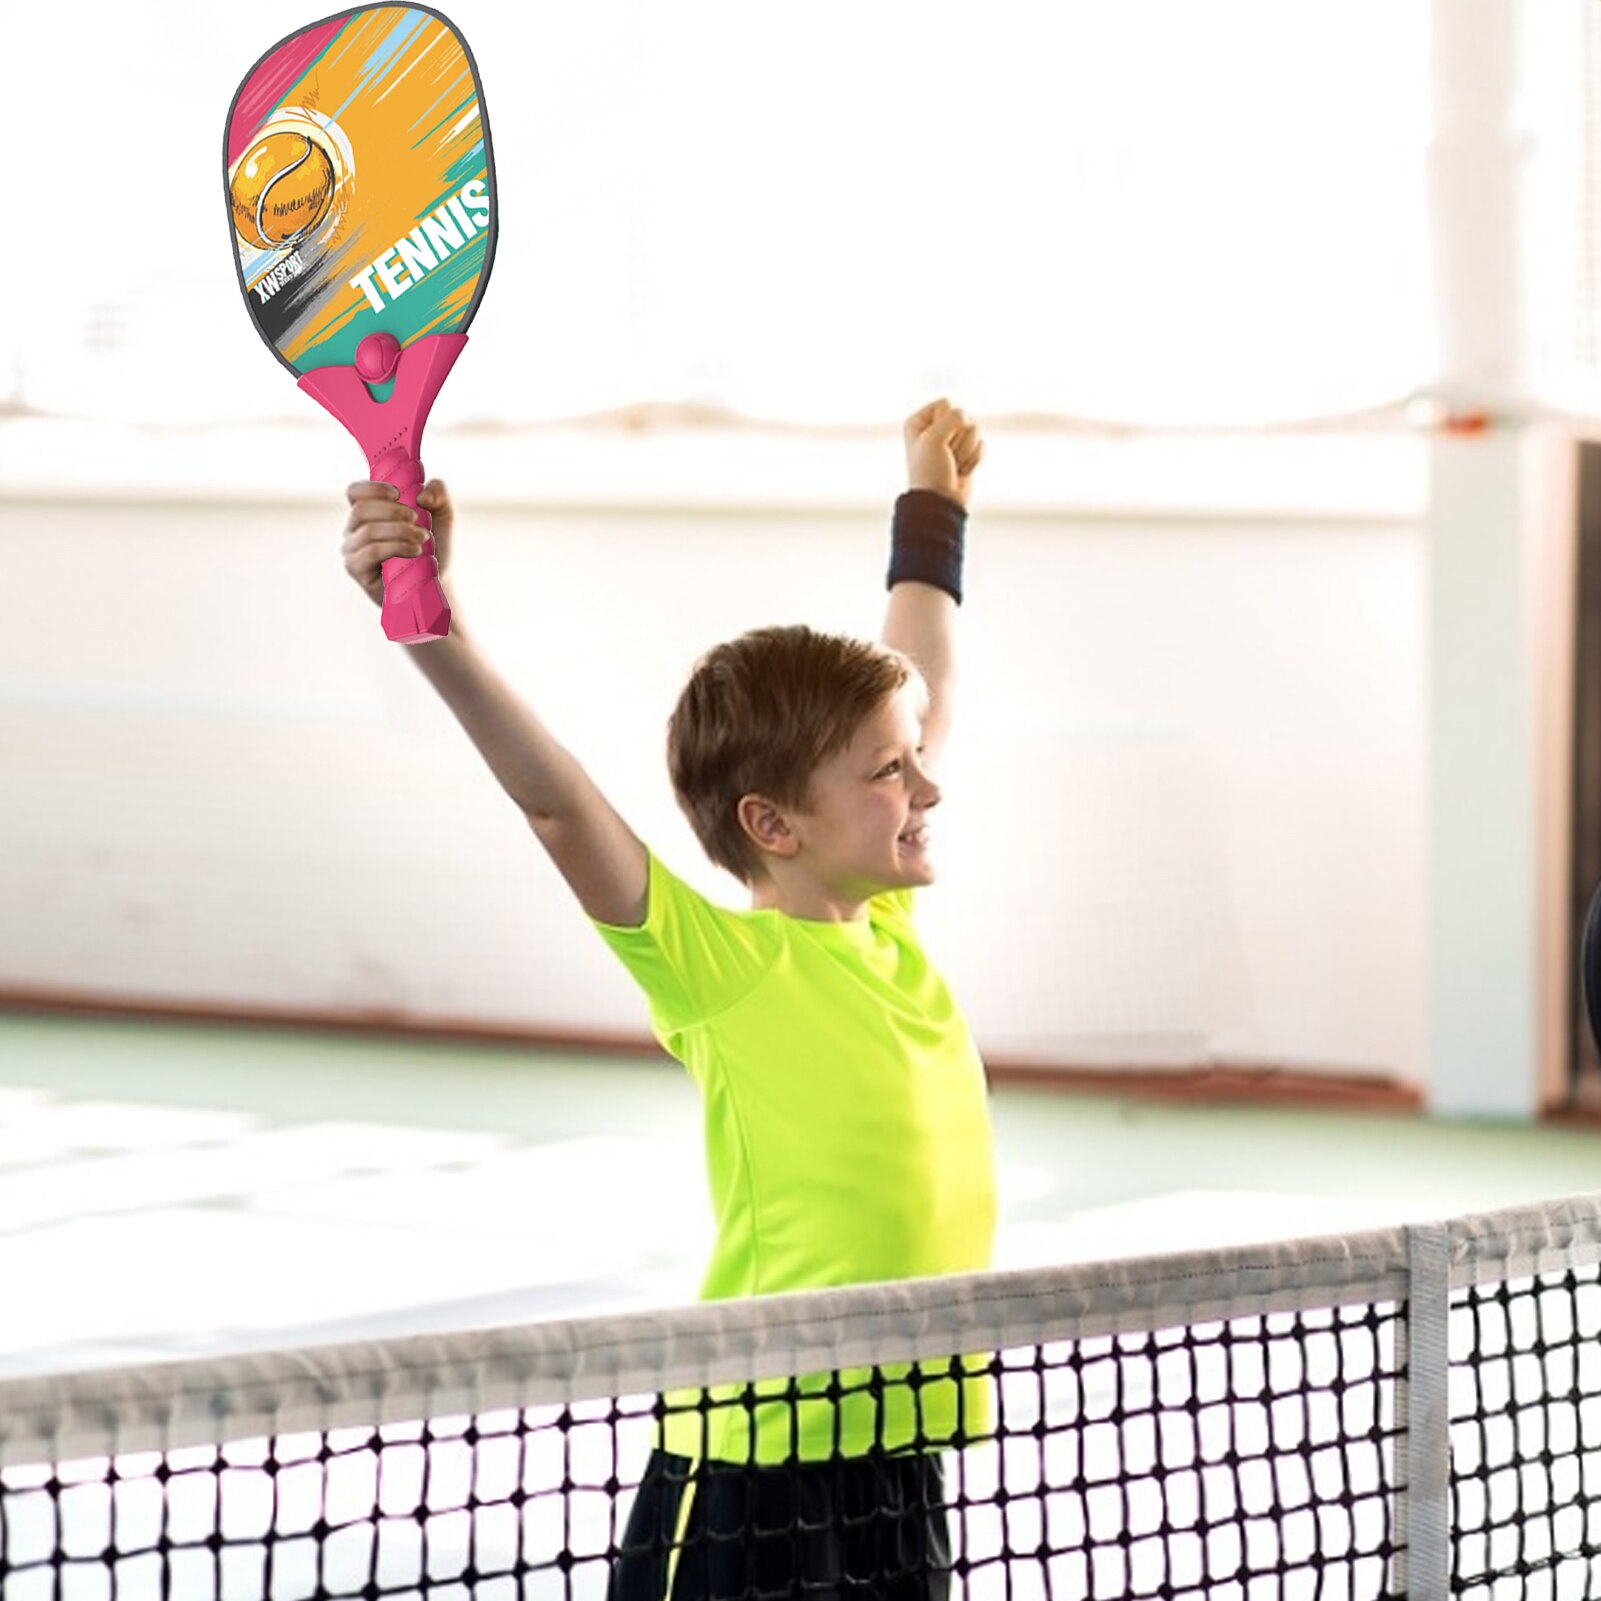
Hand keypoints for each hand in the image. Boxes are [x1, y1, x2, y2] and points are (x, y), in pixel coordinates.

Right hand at [341, 479, 453, 605]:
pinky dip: (396, 547)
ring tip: (423, 539)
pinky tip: (415, 551)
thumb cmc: (434, 547)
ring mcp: (352, 549)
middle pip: (362, 509)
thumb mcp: (442, 515)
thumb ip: (439, 493)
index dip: (373, 488)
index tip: (399, 493)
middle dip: (394, 512)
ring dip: (401, 531)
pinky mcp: (356, 568)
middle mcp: (354, 529)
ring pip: (369, 530)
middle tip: (418, 520)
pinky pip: (372, 551)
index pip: (355, 492)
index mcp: (369, 512)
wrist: (437, 581)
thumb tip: (422, 495)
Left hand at [903, 399, 983, 509]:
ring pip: (975, 429)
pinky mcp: (966, 452)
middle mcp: (935, 427)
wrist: (941, 501)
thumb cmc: (930, 471)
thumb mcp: (934, 438)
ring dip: (966, 450)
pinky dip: (974, 459)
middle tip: (945, 457)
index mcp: (919, 421)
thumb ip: (954, 417)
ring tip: (953, 464)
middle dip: (958, 439)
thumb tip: (970, 418)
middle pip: (963, 415)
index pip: (946, 403)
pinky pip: (981, 443)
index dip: (946, 423)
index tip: (935, 444)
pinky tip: (962, 470)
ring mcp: (952, 440)